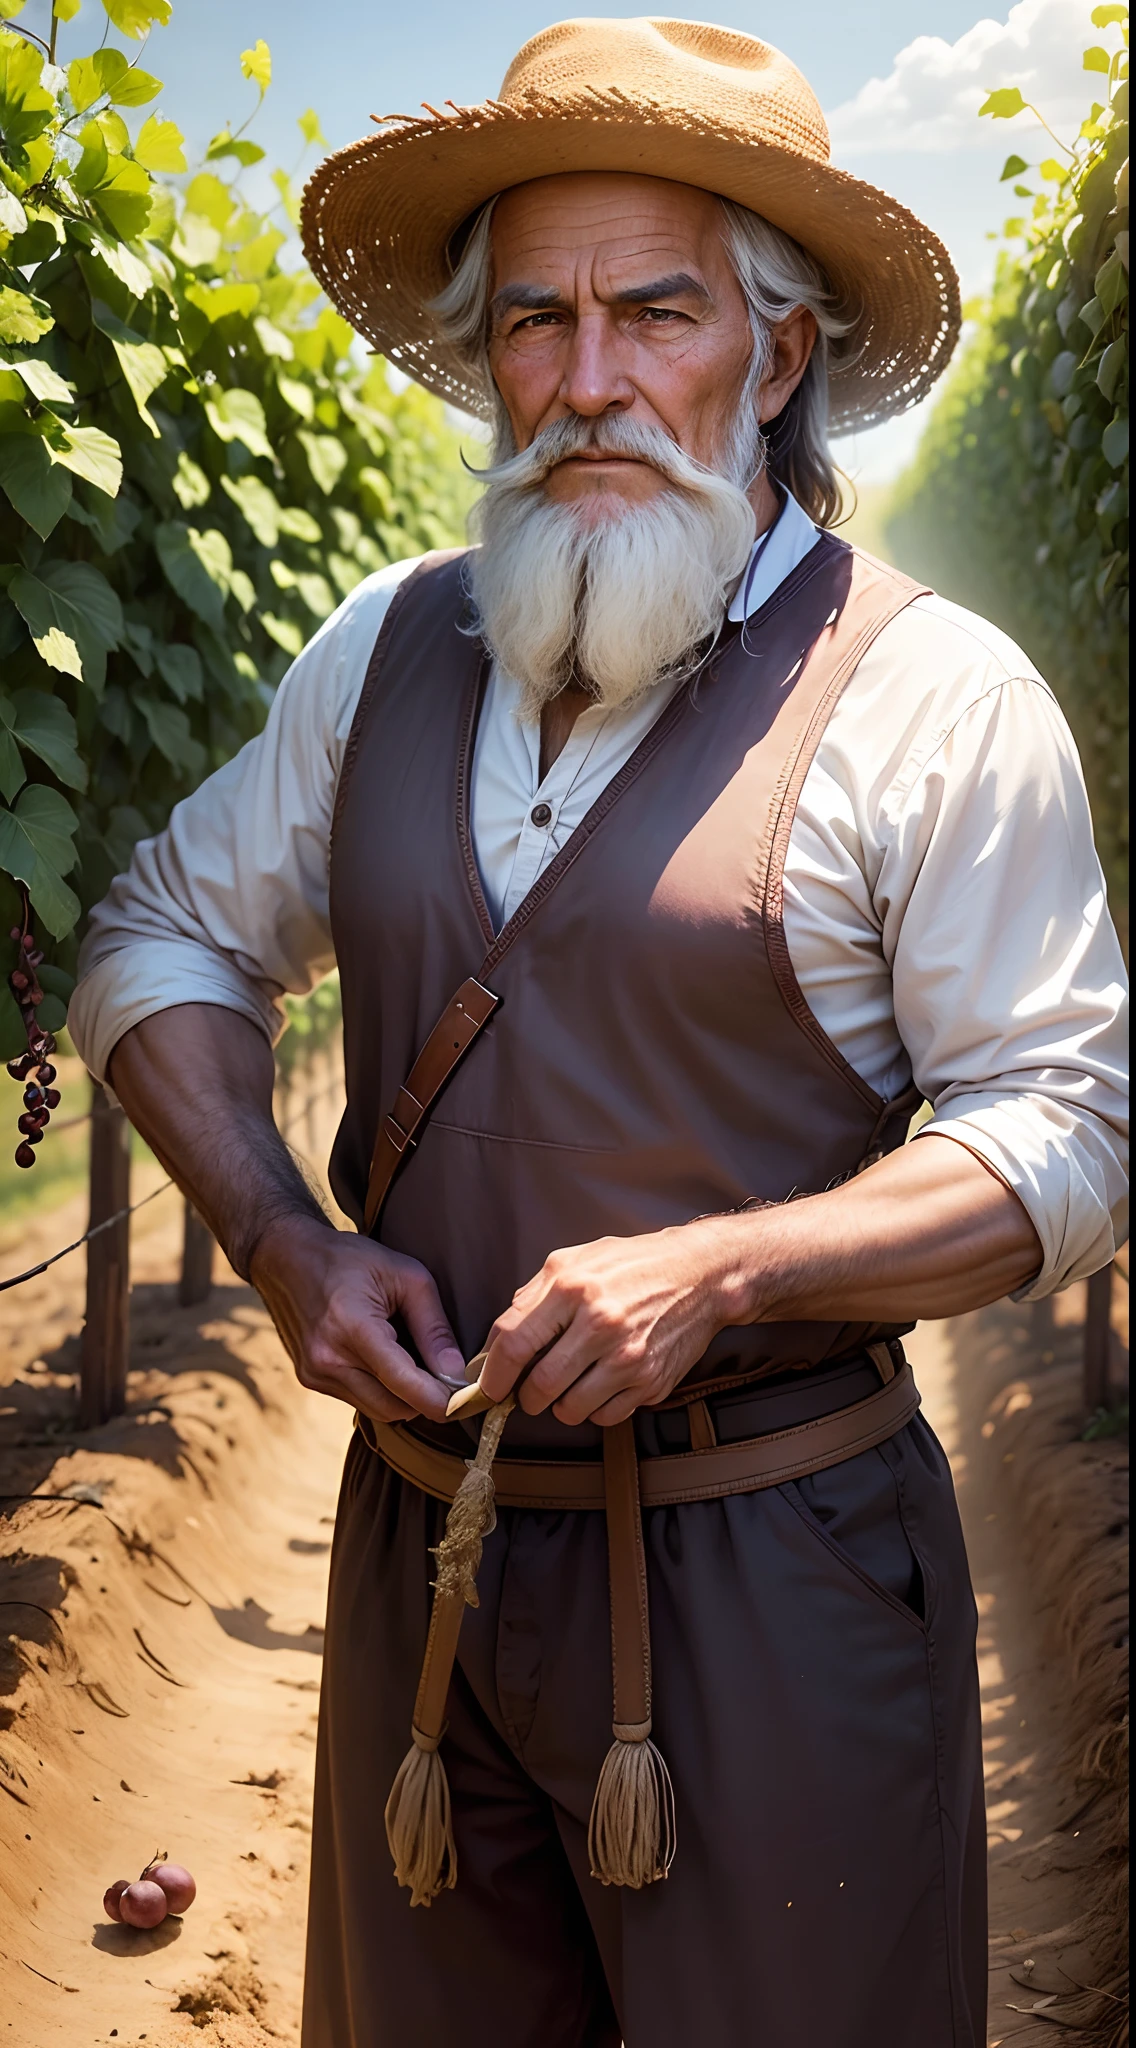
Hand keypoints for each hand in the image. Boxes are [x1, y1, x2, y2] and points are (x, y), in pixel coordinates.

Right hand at [249, 1215, 464, 1423]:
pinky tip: (387, 1362)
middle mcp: (328, 1360)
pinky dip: (380, 1390)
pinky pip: (357, 1399)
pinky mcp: (309, 1379)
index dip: (441, 1400)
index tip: (467, 1402)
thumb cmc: (350, 1259)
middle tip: (450, 1382)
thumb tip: (456, 1373)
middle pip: (393, 1407)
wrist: (285, 1257)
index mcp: (353, 1329)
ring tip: (418, 1366)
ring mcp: (314, 1374)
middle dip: (426, 1401)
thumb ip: (433, 1326)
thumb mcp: (405, 1276)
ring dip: (403, 1398)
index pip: (405, 1385)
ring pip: (376, 1409)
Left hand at [478, 1219, 740, 1426]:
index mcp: (573, 1288)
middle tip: (528, 1391)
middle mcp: (601, 1324)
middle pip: (539, 1386)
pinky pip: (605, 1417)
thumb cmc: (632, 1264)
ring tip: (569, 1383)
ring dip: (559, 1405)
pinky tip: (601, 1384)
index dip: (493, 1373)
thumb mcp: (574, 1260)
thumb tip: (496, 1341)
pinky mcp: (651, 1382)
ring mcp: (629, 1357)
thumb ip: (531, 1296)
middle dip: (525, 1397)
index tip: (488, 1388)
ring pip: (570, 1410)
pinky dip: (594, 1409)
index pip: (514, 1343)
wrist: (701, 1275)